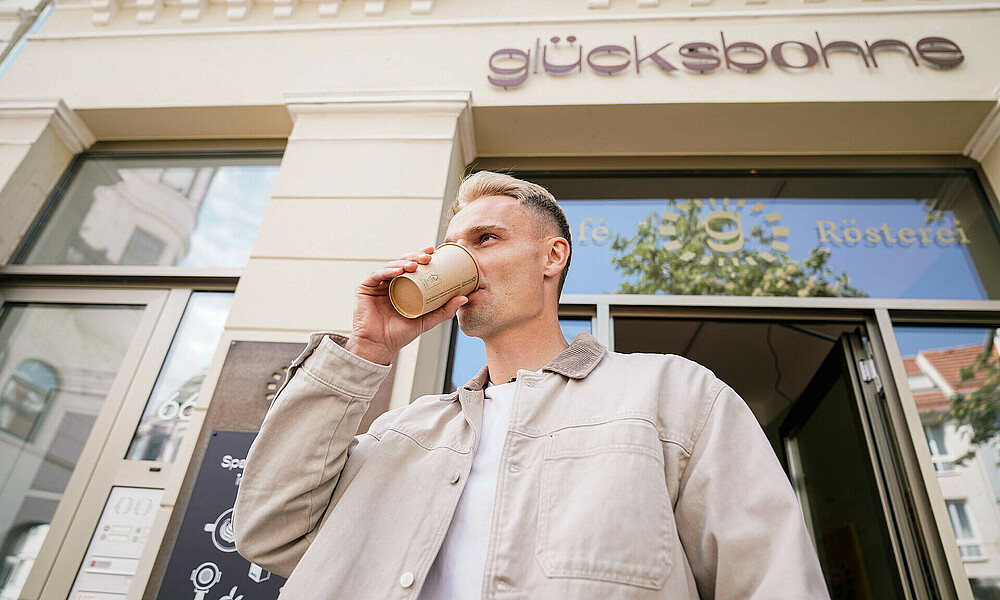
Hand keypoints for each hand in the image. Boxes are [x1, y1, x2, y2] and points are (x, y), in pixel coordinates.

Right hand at [345, 246, 467, 364]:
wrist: (380, 346)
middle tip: (429, 256)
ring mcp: (378, 283)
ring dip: (404, 261)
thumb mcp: (428, 320)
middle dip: (416, 255)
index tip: (437, 250)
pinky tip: (398, 271)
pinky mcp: (365, 287)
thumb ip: (446, 310)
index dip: (424, 254)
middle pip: (404, 261)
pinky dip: (388, 270)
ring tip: (416, 264)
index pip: (415, 265)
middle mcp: (391, 281)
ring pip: (392, 265)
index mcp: (404, 285)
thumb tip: (467, 297)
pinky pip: (377, 275)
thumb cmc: (401, 334)